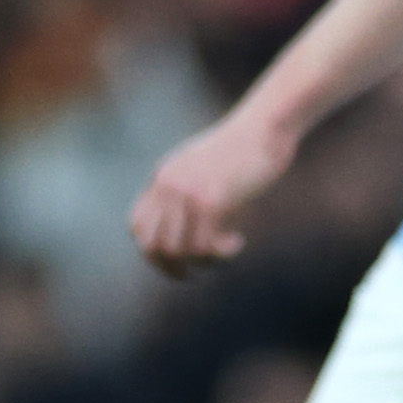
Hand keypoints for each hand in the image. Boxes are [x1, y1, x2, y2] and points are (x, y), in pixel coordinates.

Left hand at [129, 105, 301, 278]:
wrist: (264, 127)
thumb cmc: (242, 148)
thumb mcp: (204, 164)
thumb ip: (189, 187)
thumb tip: (187, 221)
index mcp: (162, 176)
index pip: (137, 226)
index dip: (152, 251)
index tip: (176, 260)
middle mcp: (168, 185)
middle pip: (153, 245)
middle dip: (171, 267)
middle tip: (193, 274)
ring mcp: (188, 192)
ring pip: (180, 250)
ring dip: (203, 262)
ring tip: (223, 256)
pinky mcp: (213, 199)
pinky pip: (206, 244)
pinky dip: (222, 253)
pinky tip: (238, 243)